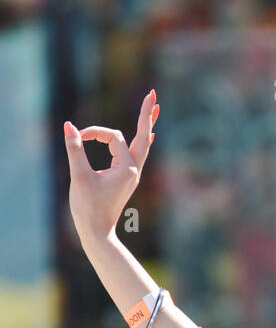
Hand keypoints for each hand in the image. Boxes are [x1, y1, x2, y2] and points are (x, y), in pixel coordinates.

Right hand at [64, 91, 158, 242]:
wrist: (97, 233)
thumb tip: (68, 126)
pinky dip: (141, 140)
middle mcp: (134, 170)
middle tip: (153, 94)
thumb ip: (75, 149)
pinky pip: (137, 153)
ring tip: (155, 107)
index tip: (78, 138)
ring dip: (146, 125)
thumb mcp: (78, 176)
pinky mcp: (126, 179)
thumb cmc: (87, 207)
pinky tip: (149, 133)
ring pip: (143, 144)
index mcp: (126, 168)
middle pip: (144, 136)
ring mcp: (132, 175)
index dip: (94, 133)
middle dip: (146, 114)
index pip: (113, 138)